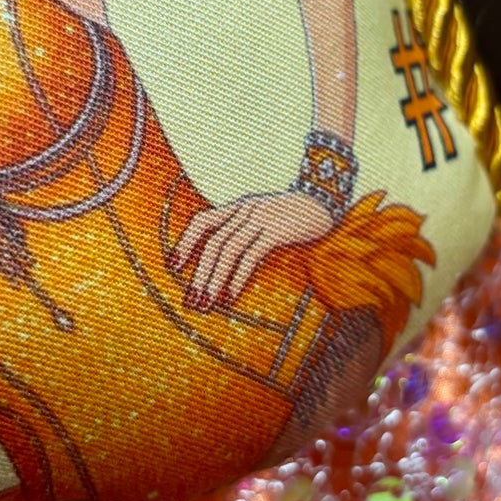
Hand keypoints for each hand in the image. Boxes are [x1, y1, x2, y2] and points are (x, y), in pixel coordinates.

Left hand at [169, 190, 334, 309]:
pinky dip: (238, 276)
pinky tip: (231, 294)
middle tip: (191, 300)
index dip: (185, 242)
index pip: (202, 221)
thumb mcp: (266, 217)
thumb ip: (247, 231)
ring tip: (207, 302)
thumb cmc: (296, 216)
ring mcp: (261, 218)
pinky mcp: (277, 230)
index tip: (172, 266)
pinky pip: (251, 255)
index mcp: (239, 207)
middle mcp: (245, 211)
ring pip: (227, 250)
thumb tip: (227, 261)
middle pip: (212, 243)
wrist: (327, 199)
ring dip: (214, 279)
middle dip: (198, 273)